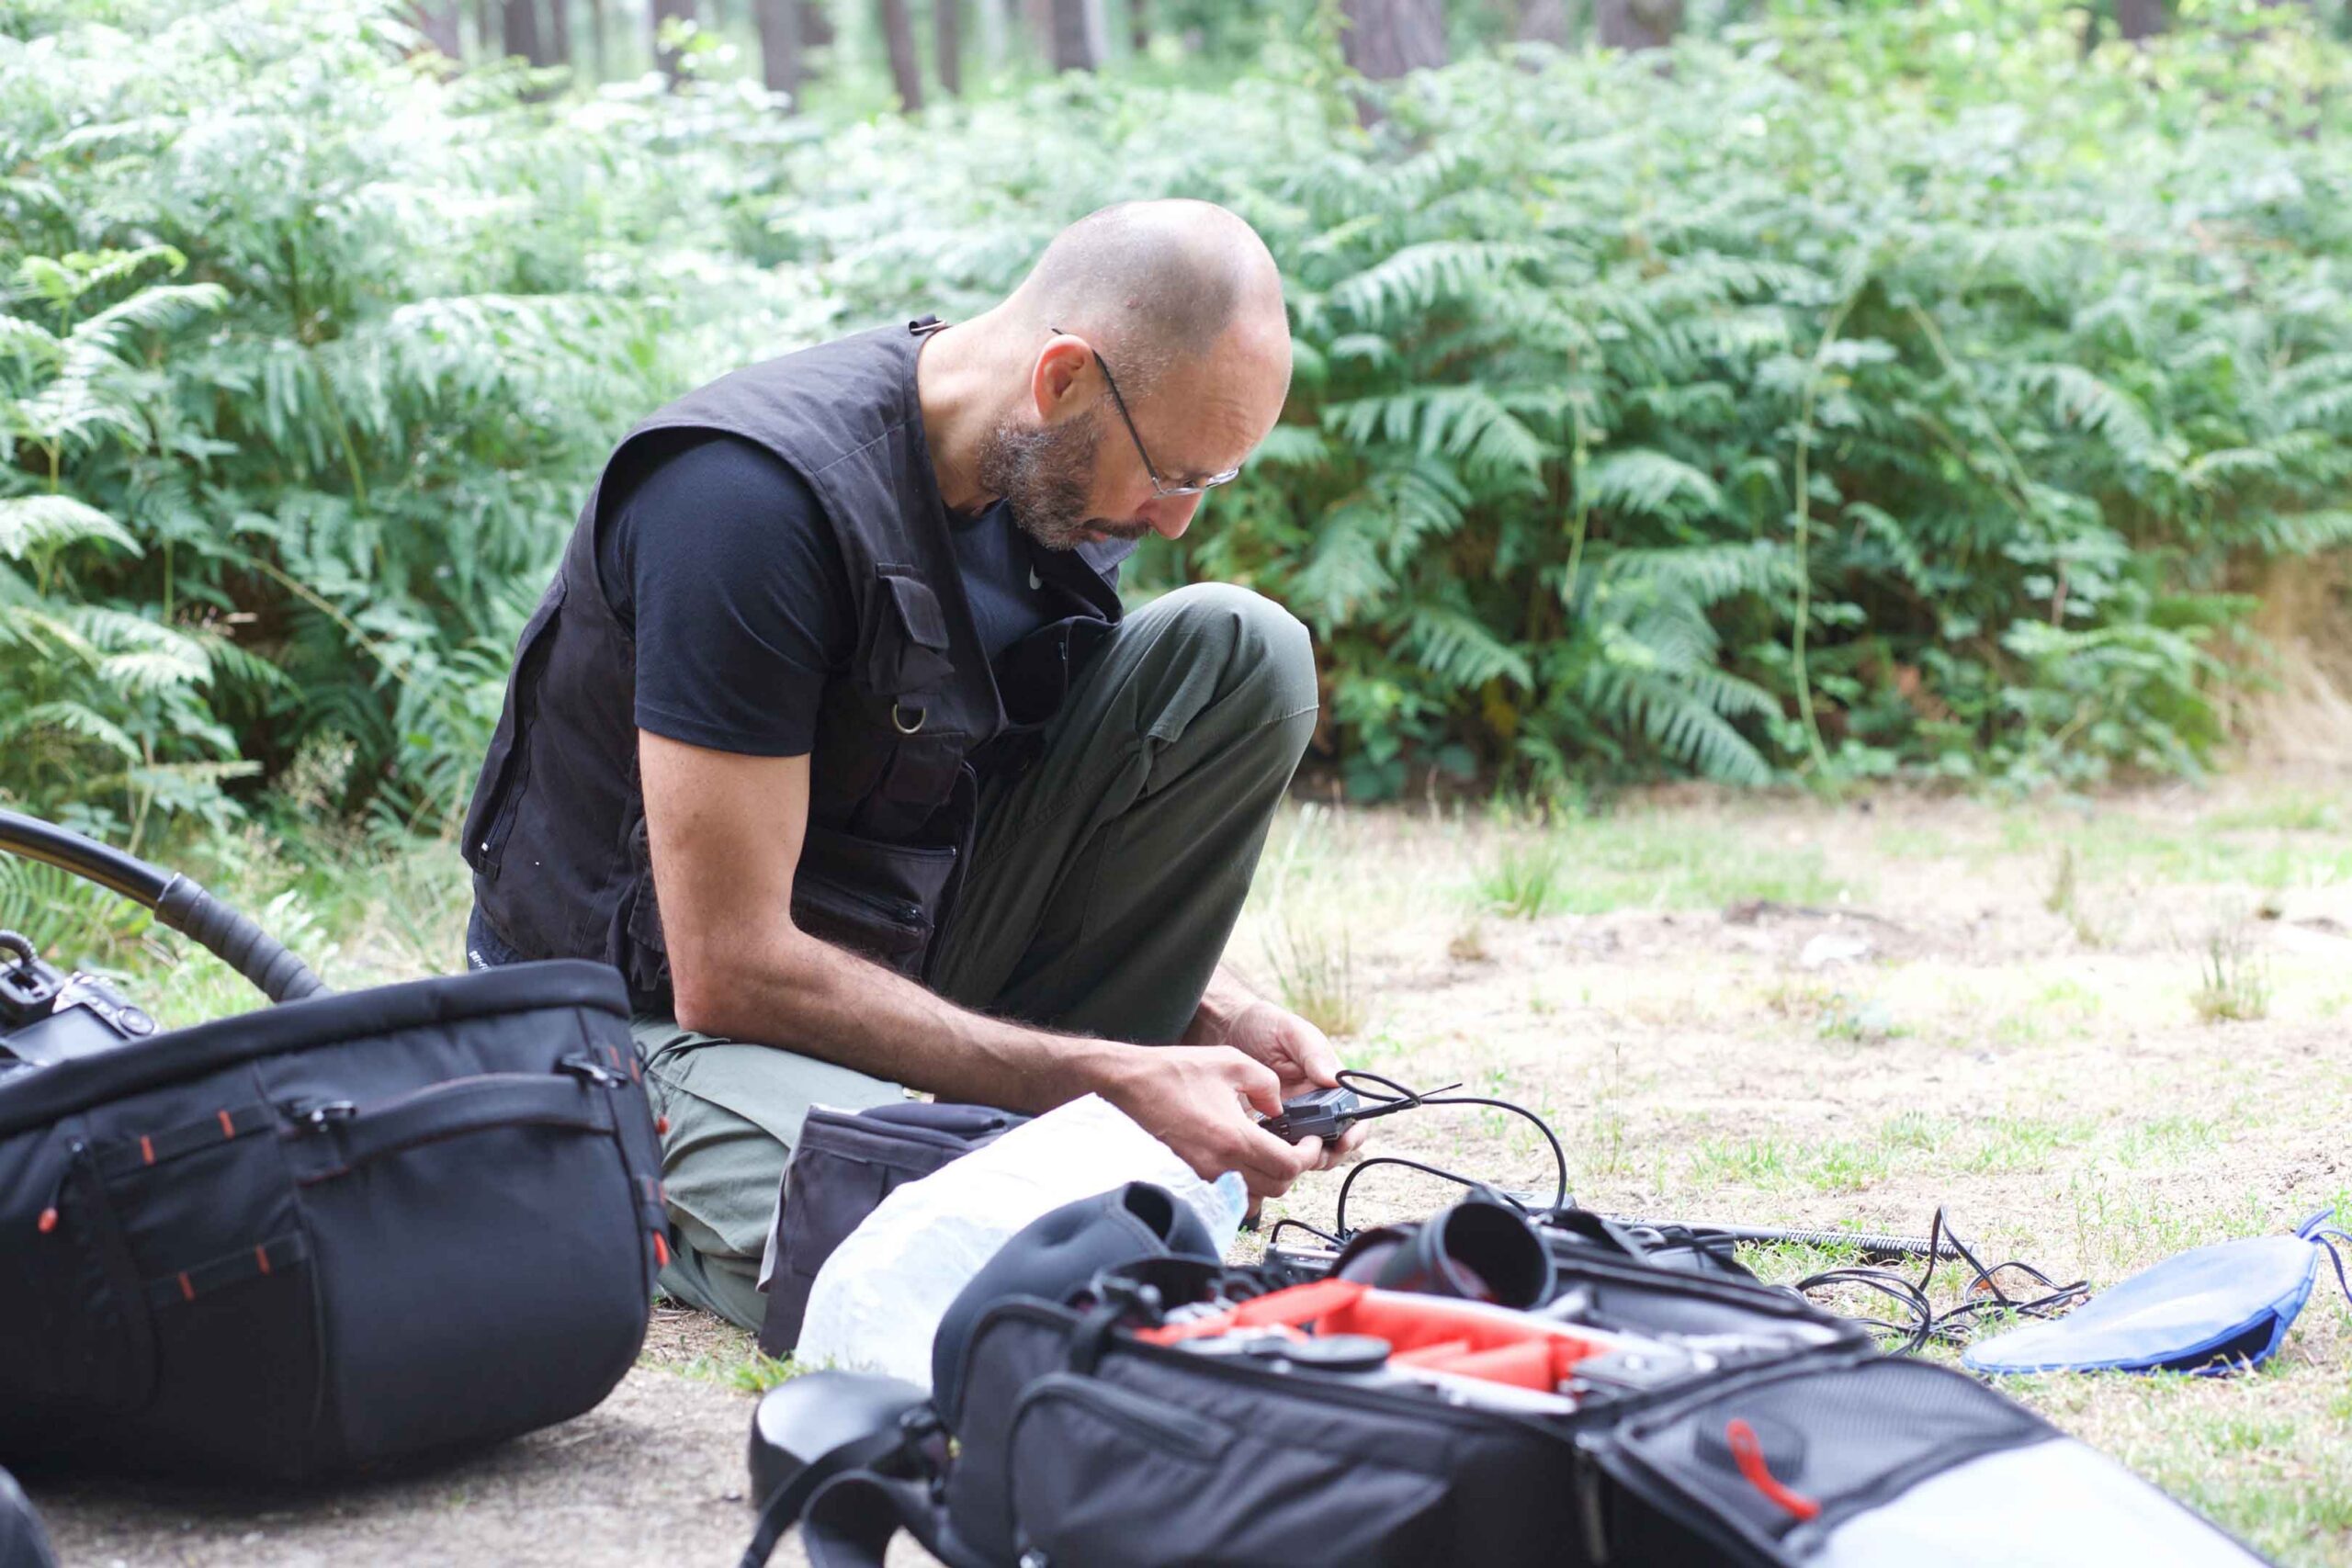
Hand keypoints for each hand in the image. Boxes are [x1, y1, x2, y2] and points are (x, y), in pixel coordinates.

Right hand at [1096, 1043, 1323, 1203]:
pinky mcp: (1190, 1176)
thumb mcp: (1232, 1062)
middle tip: (1297, 1146)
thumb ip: (1267, 1085)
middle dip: (1294, 1168)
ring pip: (1255, 1196)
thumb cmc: (1175, 1072)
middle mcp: (1218, 1164)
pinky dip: (1246, 1184)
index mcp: (1233, 1138)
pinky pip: (1230, 1193)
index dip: (1308, 1155)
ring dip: (1271, 1178)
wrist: (1130, 1084)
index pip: (1288, 1166)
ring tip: (1272, 1152)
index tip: (1311, 1142)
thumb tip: (1279, 1109)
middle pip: (1276, 1187)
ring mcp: (1202, 1175)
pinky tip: (1245, 1160)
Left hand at [1198, 1000, 1371, 1169]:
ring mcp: (1293, 1119)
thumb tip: (1334, 1081)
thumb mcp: (1291, 1032)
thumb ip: (1313, 1053)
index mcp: (1329, 1083)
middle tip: (1315, 1155)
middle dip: (1331, 1154)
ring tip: (1290, 1155)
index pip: (1354, 1114)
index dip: (1355, 1131)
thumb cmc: (1266, 1026)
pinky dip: (1277, 1157)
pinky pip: (1278, 1151)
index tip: (1345, 1139)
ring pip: (1308, 1152)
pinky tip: (1266, 1151)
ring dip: (1304, 1159)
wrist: (1227, 1029)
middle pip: (1336, 1141)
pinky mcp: (1268, 1128)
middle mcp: (1316, 1105)